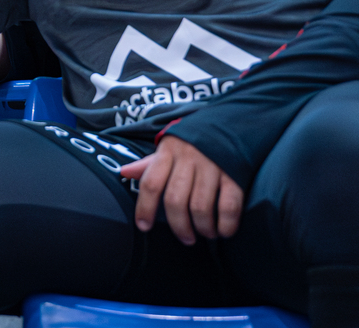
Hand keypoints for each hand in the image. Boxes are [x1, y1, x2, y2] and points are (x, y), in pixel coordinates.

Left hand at [120, 135, 243, 244]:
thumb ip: (148, 163)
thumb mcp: (169, 146)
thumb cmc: (194, 140)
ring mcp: (212, 166)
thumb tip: (123, 172)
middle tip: (185, 238)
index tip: (144, 226)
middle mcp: (188, 159)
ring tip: (204, 233)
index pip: (150, 183)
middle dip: (178, 225)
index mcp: (168, 152)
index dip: (144, 208)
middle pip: (175, 200)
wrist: (231, 120)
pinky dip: (226, 224)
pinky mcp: (235, 174)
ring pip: (200, 206)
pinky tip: (223, 231)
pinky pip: (229, 205)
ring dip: (202, 228)